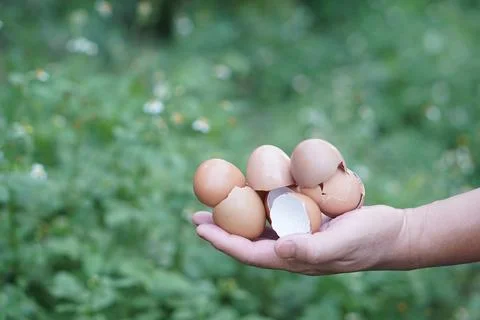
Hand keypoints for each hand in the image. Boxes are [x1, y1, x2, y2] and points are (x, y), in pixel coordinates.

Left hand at [192, 205, 409, 274]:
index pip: (248, 252)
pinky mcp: (307, 222)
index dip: (221, 240)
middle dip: (221, 228)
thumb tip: (277, 249)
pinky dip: (261, 203)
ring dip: (236, 215)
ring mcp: (298, 235)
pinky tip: (253, 190)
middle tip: (196, 213)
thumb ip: (311, 249)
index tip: (199, 226)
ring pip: (258, 226)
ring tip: (217, 201)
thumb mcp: (342, 242)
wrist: (392, 233)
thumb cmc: (369, 239)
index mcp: (293, 258)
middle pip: (246, 240)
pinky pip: (278, 213)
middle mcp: (290, 249)